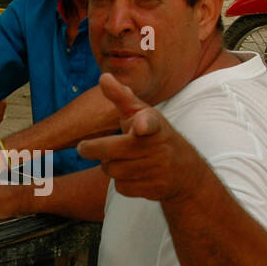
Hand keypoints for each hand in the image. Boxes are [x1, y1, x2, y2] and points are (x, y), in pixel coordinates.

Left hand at [75, 73, 201, 201]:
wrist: (184, 170)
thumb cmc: (153, 135)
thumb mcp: (141, 113)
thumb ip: (121, 96)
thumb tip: (103, 76)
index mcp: (154, 124)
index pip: (151, 123)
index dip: (145, 124)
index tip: (141, 126)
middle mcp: (158, 147)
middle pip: (112, 151)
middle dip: (93, 149)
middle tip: (82, 148)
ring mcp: (157, 169)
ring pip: (113, 170)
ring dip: (109, 166)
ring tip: (120, 159)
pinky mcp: (154, 189)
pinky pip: (121, 187)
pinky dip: (120, 181)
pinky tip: (131, 175)